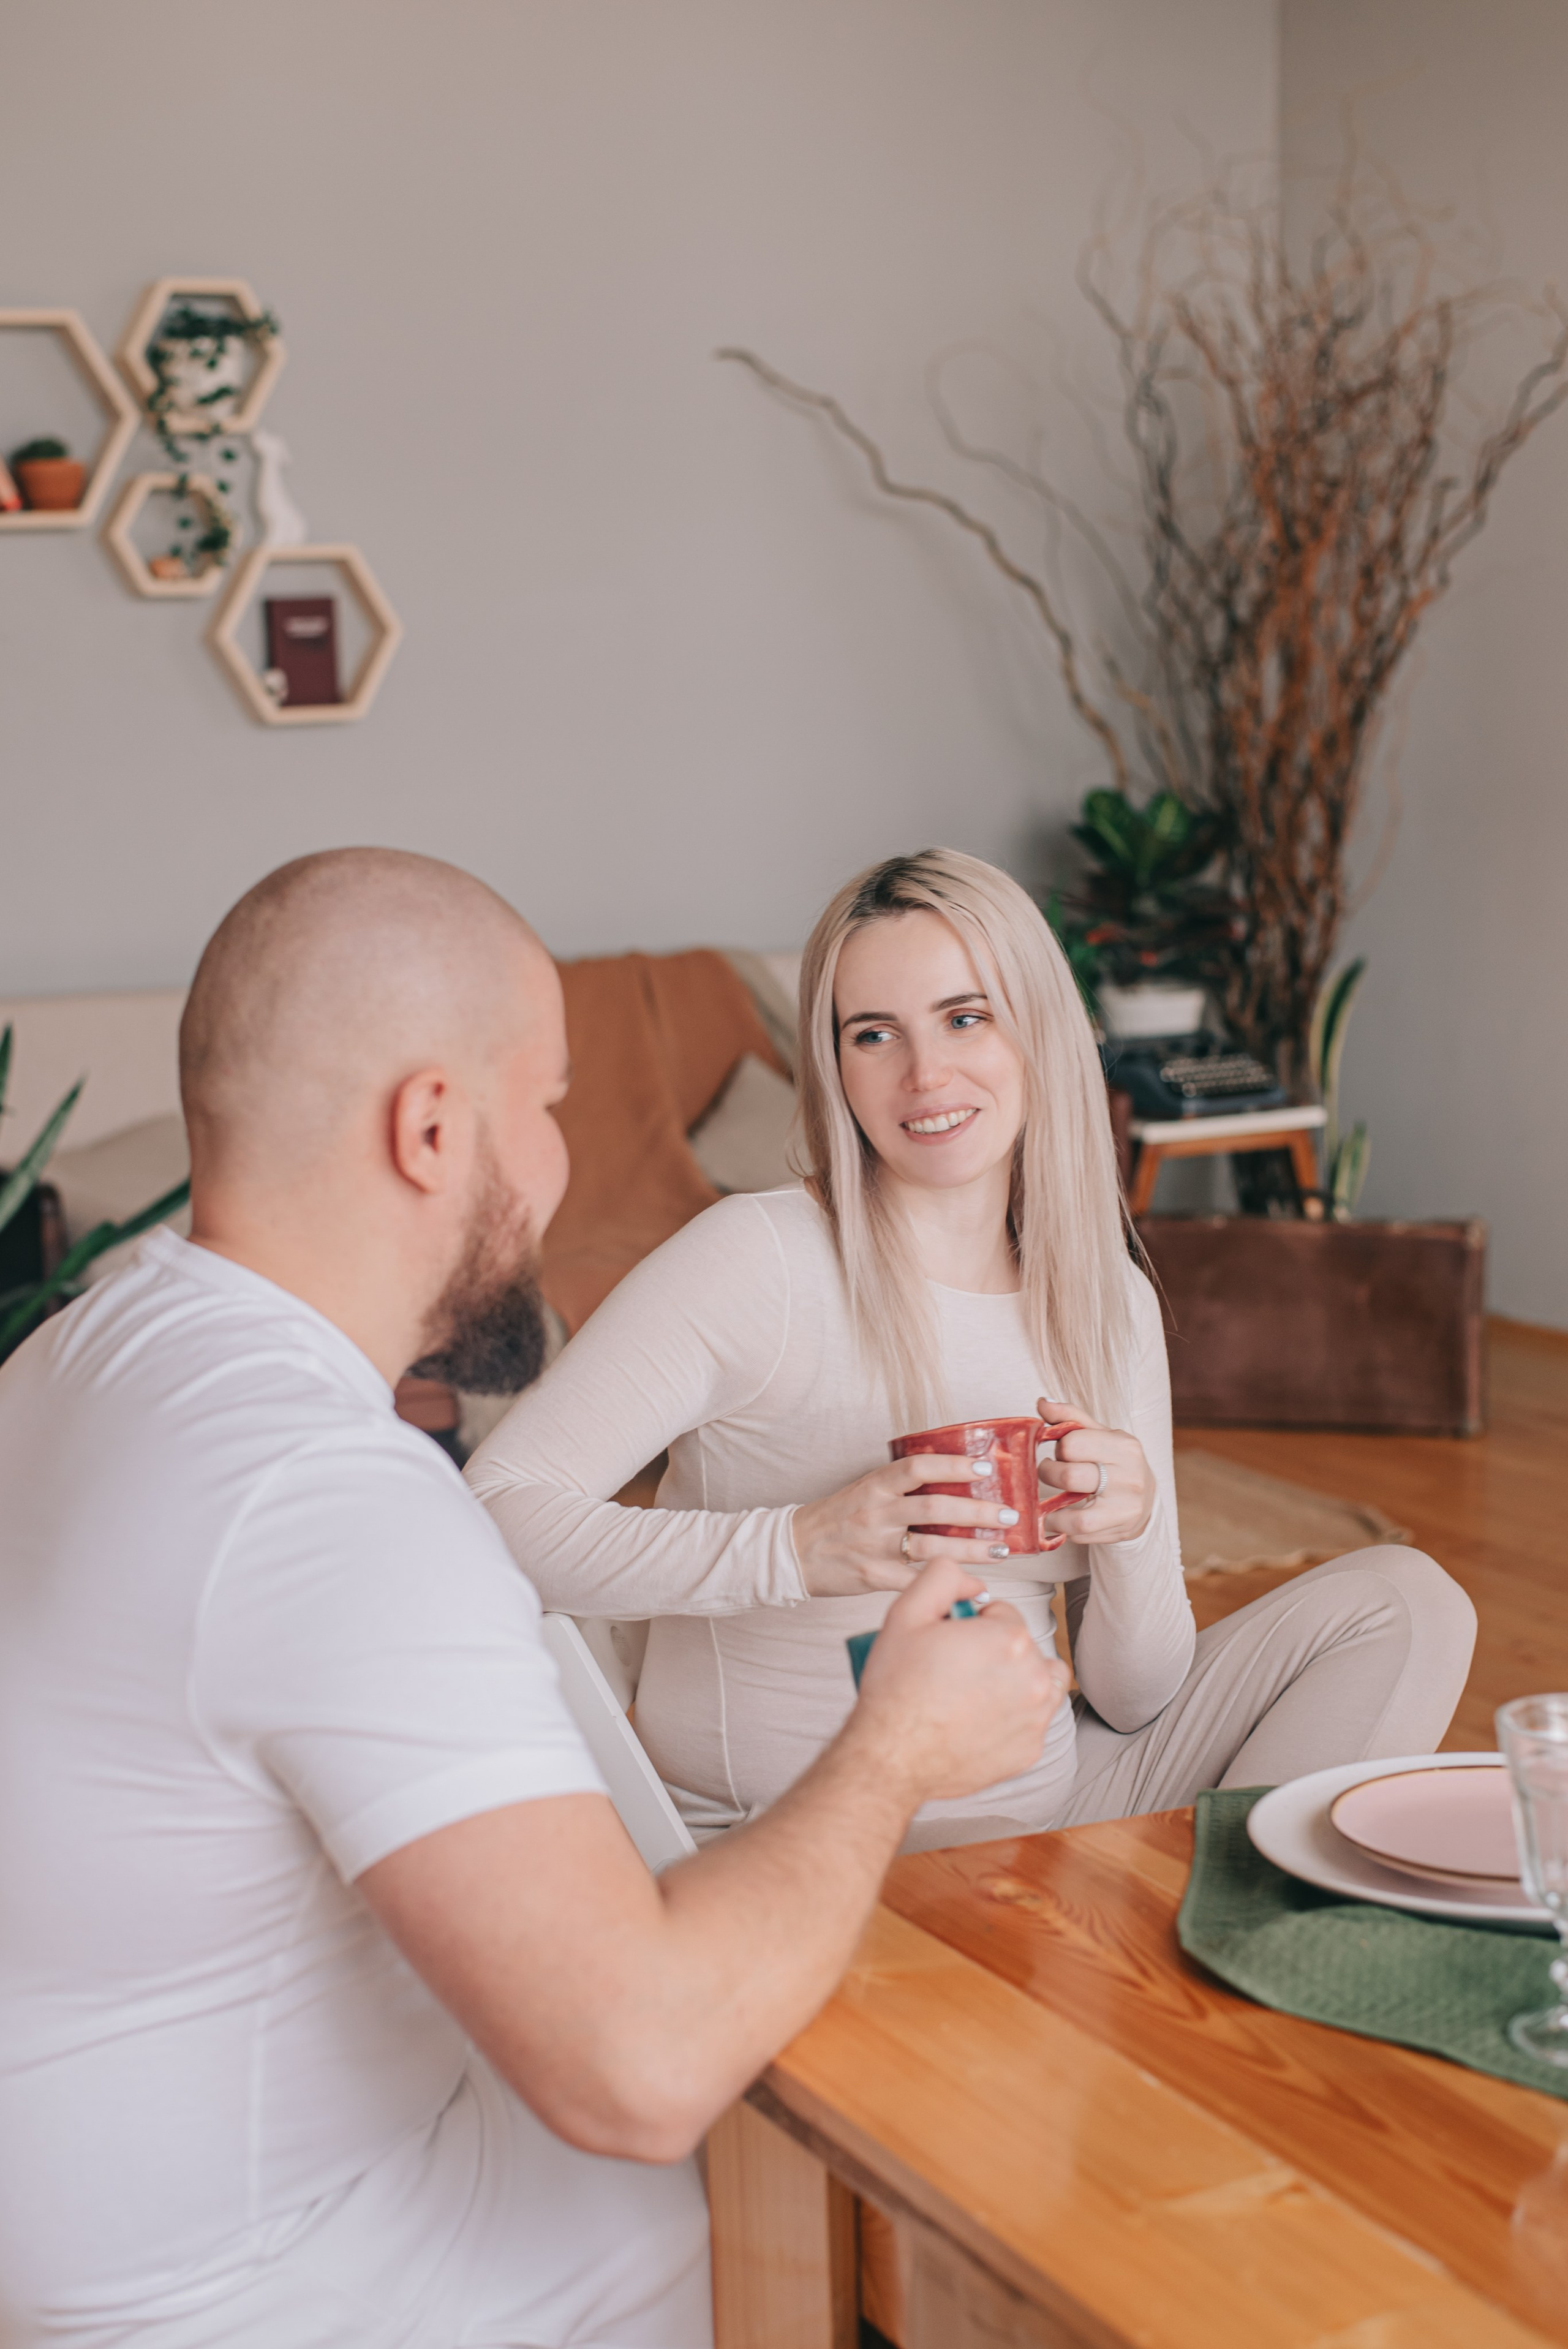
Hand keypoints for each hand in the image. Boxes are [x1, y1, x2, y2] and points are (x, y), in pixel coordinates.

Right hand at [791, 1454, 1021, 1597]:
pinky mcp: (874, 1577)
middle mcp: (876, 1513)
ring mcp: (875, 1547)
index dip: (953, 1466)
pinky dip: (951, 1585)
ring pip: (932, 1547)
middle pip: (934, 1508)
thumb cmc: (835, 1518)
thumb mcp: (864, 1490)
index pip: (918, 1468)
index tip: (985, 1469)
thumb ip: (901, 1486)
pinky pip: (918, 1582)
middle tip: (1010, 1514)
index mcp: (874, 1486)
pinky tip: (977, 1588)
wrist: (793, 1551)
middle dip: (978, 1512)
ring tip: (1003, 1548)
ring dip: (973, 1549)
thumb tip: (951, 1479)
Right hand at [850, 1561, 1069, 1803]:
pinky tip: (979, 1720)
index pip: (1002, 1613)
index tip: (949, 1642)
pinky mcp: (1029, 1750)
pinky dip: (1012, 1717)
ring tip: (977, 1690)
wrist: (892, 1756)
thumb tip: (974, 1582)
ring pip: (1038, 1681)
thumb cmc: (896, 1687)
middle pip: (1021, 1646)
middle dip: (993, 1650)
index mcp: (1010, 1639)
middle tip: (954, 1667)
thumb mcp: (906, 1612)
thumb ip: (943, 1576)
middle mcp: (1033, 1677)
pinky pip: (1031, 1721)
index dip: (972, 1623)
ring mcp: (1035, 1718)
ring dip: (1015, 1679)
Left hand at [1034, 1396, 1155, 1544]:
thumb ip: (1070, 1418)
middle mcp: (1130, 1477)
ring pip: (1075, 1517)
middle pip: (1069, 1477)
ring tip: (1048, 1507)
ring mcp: (1127, 1508)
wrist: (1146, 1499)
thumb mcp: (1100, 1434)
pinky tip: (1064, 1519)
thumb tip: (1041, 1403)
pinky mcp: (1121, 1530)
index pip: (1071, 1443)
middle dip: (1048, 1475)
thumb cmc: (1116, 1462)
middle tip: (1049, 1474)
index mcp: (1124, 1446)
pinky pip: (1080, 1535)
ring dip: (1051, 1514)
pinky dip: (1065, 1528)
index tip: (1061, 1452)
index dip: (1059, 1448)